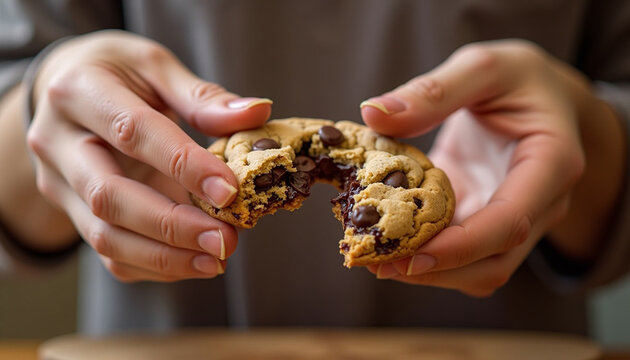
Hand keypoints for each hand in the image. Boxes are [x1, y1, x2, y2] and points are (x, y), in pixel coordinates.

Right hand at [26, 30, 271, 281]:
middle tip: (226, 239)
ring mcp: (59, 183)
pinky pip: (109, 252)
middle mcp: (57, 142)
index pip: (132, 133)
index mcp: (79, 91)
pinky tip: (195, 263)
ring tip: (218, 260)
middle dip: (172, 226)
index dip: (184, 165)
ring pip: (104, 236)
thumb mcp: (156, 66)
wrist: (64, 90)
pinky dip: (155, 265)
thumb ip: (202, 96)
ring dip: (165, 257)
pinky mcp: (72, 212)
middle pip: (109, 197)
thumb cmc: (117, 72)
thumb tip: (257, 113)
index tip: (230, 190)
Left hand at [360, 40, 623, 295]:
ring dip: (428, 272)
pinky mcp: (483, 217)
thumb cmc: (518, 79)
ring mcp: (512, 217)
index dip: (462, 246)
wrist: (540, 96)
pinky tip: (388, 241)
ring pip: (477, 269)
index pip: (511, 222)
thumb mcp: (483, 66)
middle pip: (494, 261)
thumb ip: (434, 91)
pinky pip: (459, 249)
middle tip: (377, 262)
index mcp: (551, 163)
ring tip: (375, 259)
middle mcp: (539, 203)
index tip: (410, 255)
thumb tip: (373, 115)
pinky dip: (424, 252)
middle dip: (437, 270)